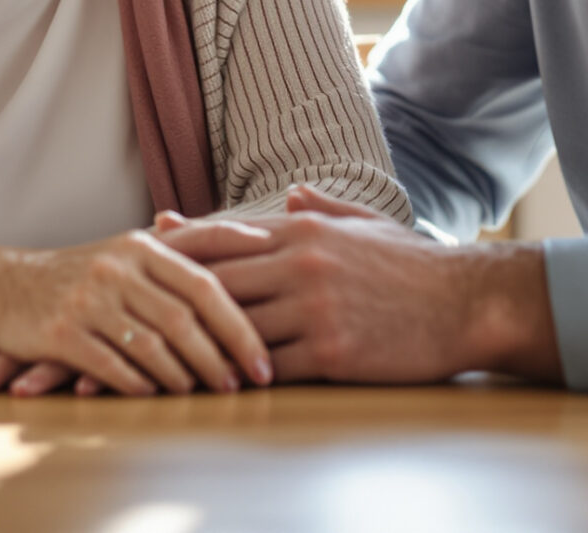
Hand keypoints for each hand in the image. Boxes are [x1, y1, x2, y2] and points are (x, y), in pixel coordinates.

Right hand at [0, 230, 273, 395]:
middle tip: (242, 384)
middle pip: (185, 318)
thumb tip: (257, 239)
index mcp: (142, 245)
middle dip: (220, 357)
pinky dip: (140, 384)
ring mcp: (87, 299)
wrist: (3, 286)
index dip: (240, 323)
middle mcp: (117, 267)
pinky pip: (112, 365)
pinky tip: (156, 394)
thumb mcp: (130, 250)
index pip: (206, 281)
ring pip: (153, 345)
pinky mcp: (60, 332)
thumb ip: (187, 248)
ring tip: (204, 392)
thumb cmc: (81, 274)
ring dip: (185, 375)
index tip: (265, 357)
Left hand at [156, 185, 563, 385]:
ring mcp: (314, 306)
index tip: (134, 259)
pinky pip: (265, 367)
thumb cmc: (417, 267)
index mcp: (303, 230)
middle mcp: (300, 262)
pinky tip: (202, 391)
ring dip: (185, 349)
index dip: (174, 251)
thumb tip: (290, 196)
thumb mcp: (367, 225)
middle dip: (160, 302)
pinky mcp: (331, 350)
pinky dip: (231, 378)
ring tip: (140, 368)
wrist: (469, 301)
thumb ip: (322, 209)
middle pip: (210, 282)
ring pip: (229, 327)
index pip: (222, 239)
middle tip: (119, 320)